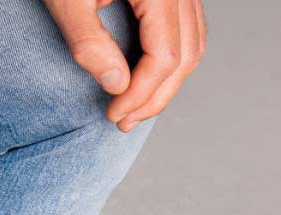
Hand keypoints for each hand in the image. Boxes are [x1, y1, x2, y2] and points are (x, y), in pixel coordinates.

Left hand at [44, 0, 206, 131]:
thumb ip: (88, 41)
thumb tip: (117, 86)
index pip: (164, 56)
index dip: (141, 93)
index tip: (115, 113)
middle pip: (185, 56)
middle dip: (156, 96)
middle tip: (125, 120)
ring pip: (192, 45)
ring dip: (168, 82)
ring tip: (136, 105)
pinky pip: (187, 29)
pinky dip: (172, 58)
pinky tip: (147, 75)